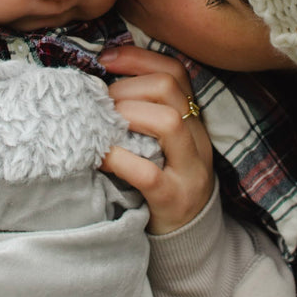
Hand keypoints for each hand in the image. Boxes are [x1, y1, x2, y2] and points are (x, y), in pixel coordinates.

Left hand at [98, 46, 213, 234]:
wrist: (189, 238)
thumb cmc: (163, 182)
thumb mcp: (160, 144)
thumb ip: (142, 115)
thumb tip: (99, 83)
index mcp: (193, 121)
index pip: (175, 71)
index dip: (137, 58)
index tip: (104, 59)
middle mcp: (197, 140)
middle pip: (169, 89)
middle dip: (127, 87)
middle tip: (102, 103)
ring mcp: (189, 170)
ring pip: (168, 122)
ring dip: (128, 115)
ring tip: (105, 126)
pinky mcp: (174, 199)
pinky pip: (148, 173)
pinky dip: (119, 160)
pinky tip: (101, 158)